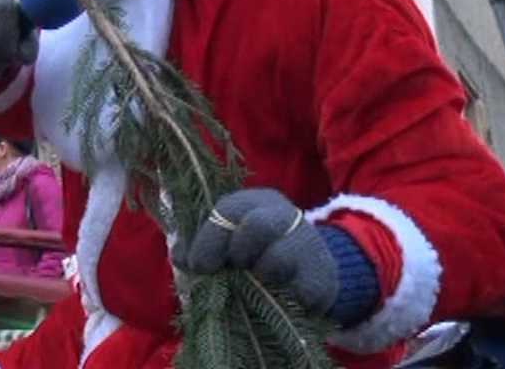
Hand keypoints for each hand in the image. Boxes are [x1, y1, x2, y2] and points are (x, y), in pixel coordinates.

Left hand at [172, 188, 337, 315]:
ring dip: (259, 280)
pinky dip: (285, 302)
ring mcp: (308, 245)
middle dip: (237, 252)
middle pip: (258, 226)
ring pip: (278, 260)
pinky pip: (302, 292)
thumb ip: (198, 246)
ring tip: (255, 288)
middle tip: (233, 270)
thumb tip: (181, 256)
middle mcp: (284, 216)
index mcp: (253, 202)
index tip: (198, 266)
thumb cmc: (251, 252)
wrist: (305, 269)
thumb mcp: (224, 241)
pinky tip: (278, 302)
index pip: (228, 211)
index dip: (208, 241)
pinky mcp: (324, 278)